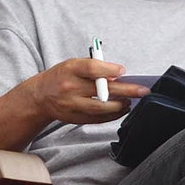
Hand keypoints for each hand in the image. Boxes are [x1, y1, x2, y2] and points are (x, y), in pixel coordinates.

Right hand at [28, 58, 150, 124]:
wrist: (41, 96)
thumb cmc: (61, 76)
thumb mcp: (73, 65)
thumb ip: (94, 68)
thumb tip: (118, 76)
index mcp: (70, 69)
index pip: (91, 69)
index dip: (109, 70)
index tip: (123, 71)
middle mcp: (70, 88)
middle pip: (102, 90)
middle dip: (126, 91)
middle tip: (143, 91)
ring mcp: (72, 105)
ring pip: (101, 108)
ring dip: (120, 105)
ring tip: (131, 101)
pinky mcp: (75, 118)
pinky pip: (98, 119)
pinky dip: (113, 115)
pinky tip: (122, 109)